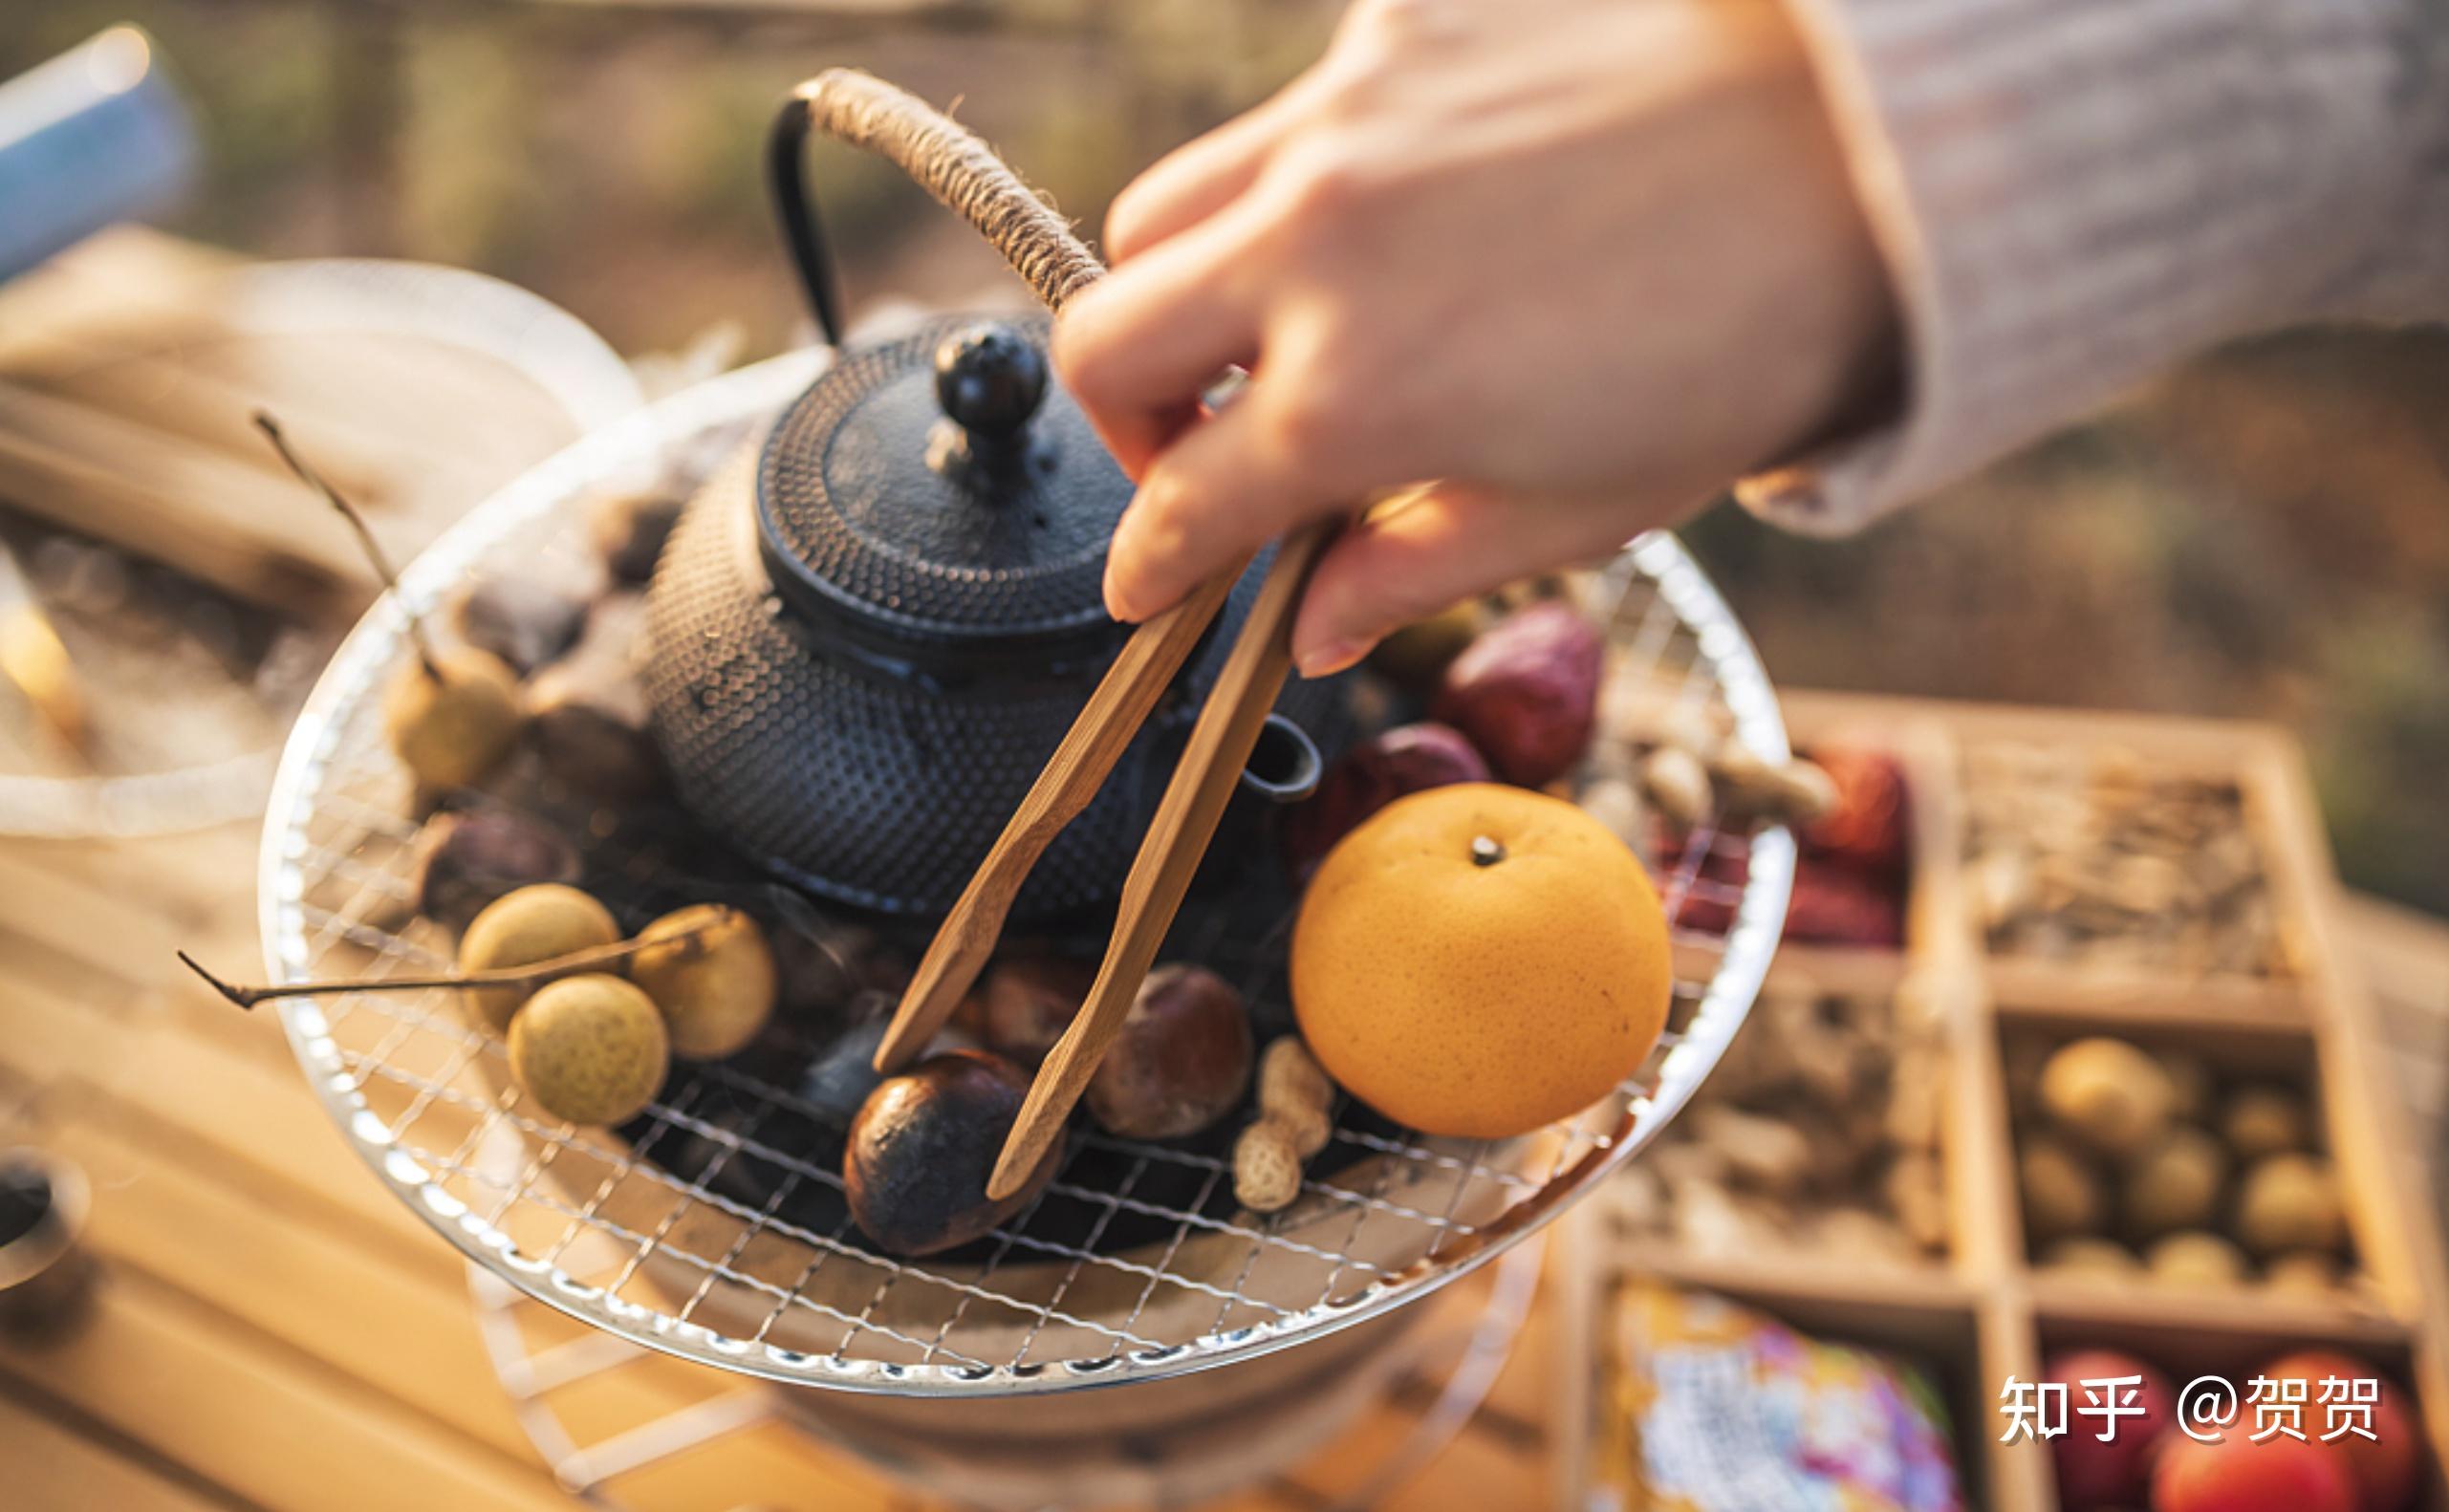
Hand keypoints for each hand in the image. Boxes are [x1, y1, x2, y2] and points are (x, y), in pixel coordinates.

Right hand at [1053, 0, 1895, 673]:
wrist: (1870, 149)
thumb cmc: (1743, 349)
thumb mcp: (1578, 510)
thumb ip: (1409, 569)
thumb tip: (1311, 629)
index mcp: (1355, 398)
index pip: (1178, 502)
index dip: (1149, 562)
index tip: (1150, 581)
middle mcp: (1313, 246)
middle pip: (1100, 339)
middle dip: (1128, 424)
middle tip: (1207, 452)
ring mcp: (1344, 116)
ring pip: (1167, 208)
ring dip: (1193, 290)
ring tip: (1298, 324)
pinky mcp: (1398, 17)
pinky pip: (1299, 107)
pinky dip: (1323, 175)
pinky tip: (1424, 202)